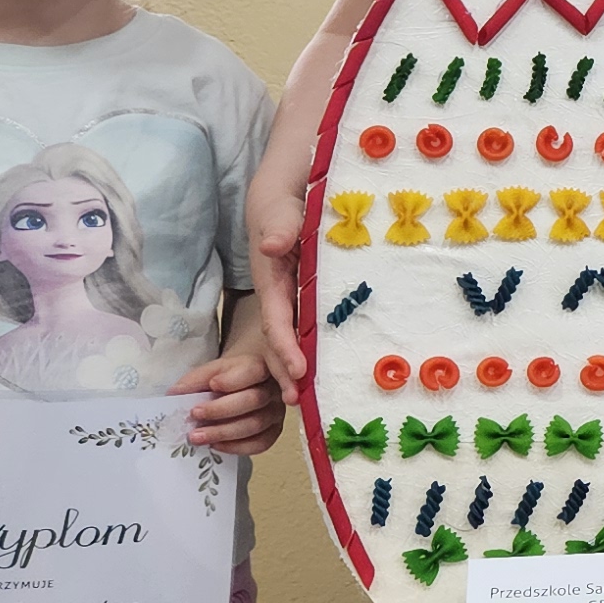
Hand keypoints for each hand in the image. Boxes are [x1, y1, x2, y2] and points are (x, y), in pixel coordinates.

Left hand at [183, 348, 286, 455]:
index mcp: (259, 367)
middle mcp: (273, 390)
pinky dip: (236, 447)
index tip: (213, 385)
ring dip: (223, 433)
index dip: (233, 380)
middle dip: (221, 410)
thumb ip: (196, 379)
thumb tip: (175, 393)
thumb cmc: (231, 377)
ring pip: (255, 425)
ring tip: (197, 436)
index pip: (252, 372)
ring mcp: (276, 412)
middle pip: (253, 400)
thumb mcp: (213, 370)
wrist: (249, 384)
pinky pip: (260, 443)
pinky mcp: (274, 431)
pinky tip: (216, 445)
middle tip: (195, 415)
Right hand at [249, 183, 307, 392]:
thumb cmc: (282, 209)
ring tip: (309, 397)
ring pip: (294, 339)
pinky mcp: (305, 301)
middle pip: (281, 340)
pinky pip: (309, 329)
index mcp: (272, 283)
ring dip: (299, 368)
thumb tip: (272, 246)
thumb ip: (279, 230)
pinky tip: (331, 370)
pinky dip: (314, 350)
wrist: (284, 202)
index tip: (297, 371)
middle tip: (298, 400)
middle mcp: (280, 298)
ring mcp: (292, 301)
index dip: (285, 347)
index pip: (277, 321)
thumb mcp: (280, 215)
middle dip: (286, 370)